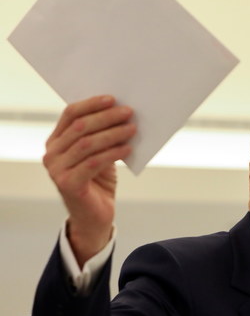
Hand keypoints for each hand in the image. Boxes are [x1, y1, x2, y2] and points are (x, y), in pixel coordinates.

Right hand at [43, 95, 136, 265]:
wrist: (95, 217)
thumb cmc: (98, 182)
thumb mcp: (100, 154)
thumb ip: (102, 136)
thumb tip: (122, 114)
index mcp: (56, 142)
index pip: (70, 115)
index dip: (91, 104)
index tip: (113, 99)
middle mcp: (52, 154)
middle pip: (79, 127)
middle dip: (106, 117)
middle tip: (128, 112)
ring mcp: (57, 170)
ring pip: (87, 143)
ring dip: (113, 134)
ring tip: (133, 129)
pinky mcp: (68, 184)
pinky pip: (93, 162)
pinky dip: (113, 153)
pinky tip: (128, 148)